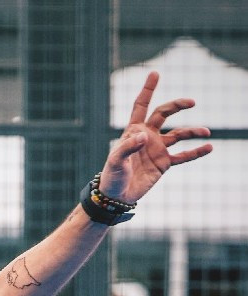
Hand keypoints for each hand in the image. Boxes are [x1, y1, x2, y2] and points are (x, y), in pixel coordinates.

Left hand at [99, 71, 211, 203]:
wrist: (116, 196)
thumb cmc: (112, 176)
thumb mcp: (116, 161)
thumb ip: (128, 147)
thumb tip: (145, 137)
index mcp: (133, 131)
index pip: (141, 106)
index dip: (147, 90)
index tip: (155, 74)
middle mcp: (147, 136)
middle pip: (163, 114)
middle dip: (177, 106)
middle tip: (191, 102)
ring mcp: (157, 149)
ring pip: (178, 135)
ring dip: (192, 132)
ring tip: (206, 132)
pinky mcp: (164, 163)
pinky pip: (183, 156)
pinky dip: (195, 152)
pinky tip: (208, 148)